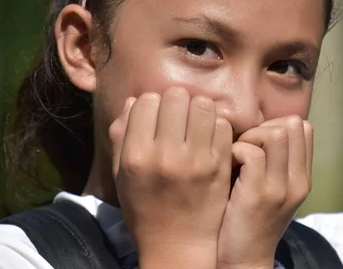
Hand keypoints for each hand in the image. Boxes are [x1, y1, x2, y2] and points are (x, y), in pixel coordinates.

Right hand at [109, 87, 232, 268]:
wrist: (177, 246)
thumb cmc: (145, 209)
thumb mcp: (121, 176)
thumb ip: (121, 136)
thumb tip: (133, 100)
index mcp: (135, 156)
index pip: (146, 101)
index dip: (152, 104)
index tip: (156, 116)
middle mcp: (164, 154)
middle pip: (176, 96)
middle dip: (176, 102)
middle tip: (178, 117)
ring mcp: (195, 160)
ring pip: (202, 104)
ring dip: (198, 109)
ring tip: (195, 123)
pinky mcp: (219, 166)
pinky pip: (221, 125)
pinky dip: (216, 126)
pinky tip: (209, 138)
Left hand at [216, 116, 313, 268]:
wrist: (244, 259)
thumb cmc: (249, 218)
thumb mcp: (273, 190)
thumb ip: (276, 162)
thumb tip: (260, 126)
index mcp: (303, 178)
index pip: (305, 128)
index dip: (278, 124)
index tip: (258, 140)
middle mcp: (298, 182)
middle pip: (294, 124)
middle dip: (265, 126)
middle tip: (245, 144)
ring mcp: (280, 189)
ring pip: (276, 134)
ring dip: (250, 136)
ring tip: (237, 153)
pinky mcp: (257, 195)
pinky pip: (252, 153)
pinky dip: (236, 150)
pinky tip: (228, 163)